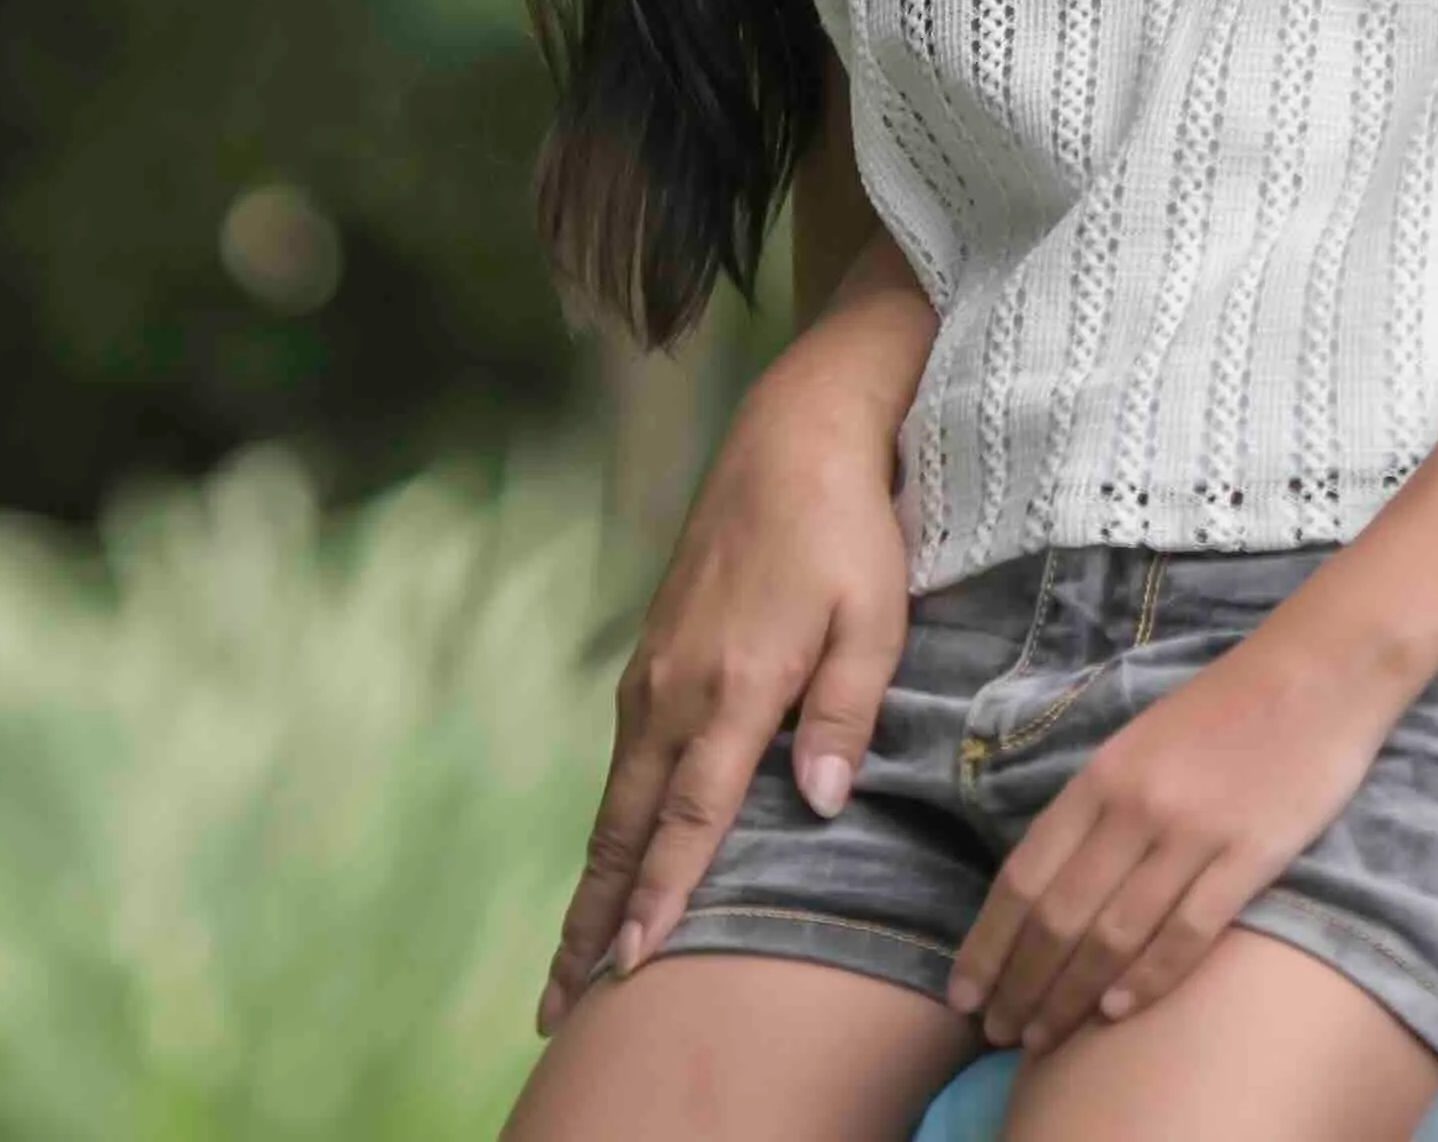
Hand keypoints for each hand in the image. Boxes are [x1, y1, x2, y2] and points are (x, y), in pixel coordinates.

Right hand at [552, 389, 915, 1012]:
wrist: (793, 436)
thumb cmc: (847, 530)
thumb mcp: (875, 617)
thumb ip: (845, 712)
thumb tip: (820, 806)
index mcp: (734, 687)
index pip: (691, 816)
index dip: (662, 893)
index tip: (629, 963)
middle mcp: (675, 689)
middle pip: (625, 826)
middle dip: (592, 916)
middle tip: (561, 1000)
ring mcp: (653, 672)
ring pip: (615, 798)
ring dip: (593, 877)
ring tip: (573, 953)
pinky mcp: (650, 655)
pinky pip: (623, 760)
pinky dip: (610, 823)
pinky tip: (612, 858)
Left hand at [949, 626, 1411, 1048]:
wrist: (1318, 672)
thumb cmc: (1223, 712)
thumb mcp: (1136, 745)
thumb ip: (1092, 810)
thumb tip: (1042, 892)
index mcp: (1099, 777)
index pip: (1023, 877)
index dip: (987, 946)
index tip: (961, 996)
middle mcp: (1135, 808)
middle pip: (1059, 918)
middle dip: (1020, 986)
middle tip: (997, 1033)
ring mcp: (1194, 833)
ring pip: (1113, 936)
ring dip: (1069, 998)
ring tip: (1042, 1040)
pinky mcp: (1252, 854)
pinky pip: (1188, 932)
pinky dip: (1147, 980)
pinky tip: (1117, 1013)